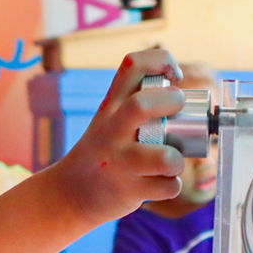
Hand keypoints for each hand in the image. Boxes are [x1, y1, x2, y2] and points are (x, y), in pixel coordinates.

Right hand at [48, 49, 185, 227]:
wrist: (70, 193)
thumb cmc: (103, 151)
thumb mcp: (109, 120)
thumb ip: (137, 105)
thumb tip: (183, 98)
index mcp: (111, 106)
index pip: (133, 65)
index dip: (161, 60)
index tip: (174, 75)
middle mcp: (112, 130)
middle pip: (142, 105)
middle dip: (171, 101)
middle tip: (177, 109)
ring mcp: (119, 162)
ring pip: (164, 157)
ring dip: (177, 160)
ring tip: (171, 161)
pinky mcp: (128, 190)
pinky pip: (167, 186)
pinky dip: (171, 185)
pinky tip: (159, 182)